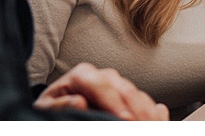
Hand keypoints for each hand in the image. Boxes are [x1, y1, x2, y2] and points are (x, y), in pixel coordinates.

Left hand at [34, 62, 168, 120]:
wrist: (58, 113)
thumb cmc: (51, 113)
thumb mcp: (45, 110)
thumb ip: (59, 106)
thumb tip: (79, 101)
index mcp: (81, 76)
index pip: (101, 84)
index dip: (115, 103)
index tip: (126, 120)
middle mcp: (102, 76)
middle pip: (124, 89)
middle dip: (136, 110)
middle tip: (143, 128)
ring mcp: (118, 84)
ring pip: (138, 95)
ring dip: (147, 113)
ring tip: (152, 127)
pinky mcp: (128, 95)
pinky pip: (146, 102)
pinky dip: (154, 113)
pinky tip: (158, 122)